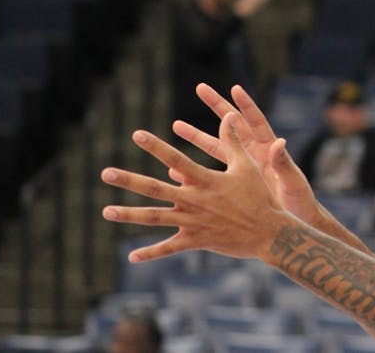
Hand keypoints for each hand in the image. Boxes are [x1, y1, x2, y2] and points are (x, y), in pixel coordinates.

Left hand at [101, 113, 287, 261]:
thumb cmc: (259, 197)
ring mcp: (192, 222)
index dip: (156, 146)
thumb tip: (228, 117)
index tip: (137, 135)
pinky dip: (151, 253)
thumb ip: (233, 142)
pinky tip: (132, 256)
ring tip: (106, 211)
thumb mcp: (247, 166)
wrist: (268, 232)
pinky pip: (169, 248)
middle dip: (129, 181)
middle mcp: (194, 200)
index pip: (175, 159)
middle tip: (106, 173)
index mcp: (205, 180)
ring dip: (129, 215)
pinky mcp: (195, 241)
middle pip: (154, 189)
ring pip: (154, 218)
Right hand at [173, 84, 322, 226]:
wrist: (291, 226)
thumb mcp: (292, 182)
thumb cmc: (299, 202)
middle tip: (200, 88)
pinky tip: (173, 171)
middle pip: (232, 126)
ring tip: (176, 125)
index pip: (256, 122)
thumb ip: (283, 162)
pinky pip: (210, 175)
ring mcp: (241, 169)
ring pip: (215, 148)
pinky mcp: (232, 185)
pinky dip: (194, 172)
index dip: (246, 105)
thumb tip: (280, 141)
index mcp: (268, 150)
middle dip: (217, 107)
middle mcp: (253, 154)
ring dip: (197, 137)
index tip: (234, 87)